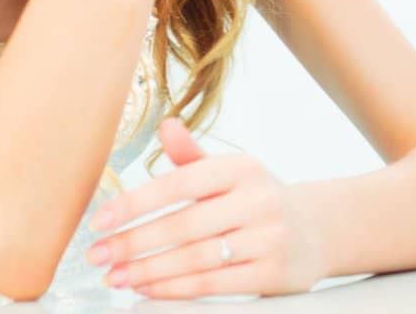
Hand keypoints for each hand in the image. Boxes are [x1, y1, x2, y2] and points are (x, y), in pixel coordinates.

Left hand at [85, 118, 325, 297]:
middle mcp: (259, 199)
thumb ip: (192, 156)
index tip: (99, 222)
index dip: (136, 203)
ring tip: (116, 277)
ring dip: (149, 271)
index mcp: (243, 168)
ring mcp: (270, 238)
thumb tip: (165, 125)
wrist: (317, 231)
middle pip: (184, 225)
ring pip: (196, 258)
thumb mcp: (231, 173)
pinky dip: (175, 290)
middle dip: (134, 243)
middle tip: (98, 256)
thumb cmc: (257, 201)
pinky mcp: (274, 273)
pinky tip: (147, 290)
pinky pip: (214, 284)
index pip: (181, 182)